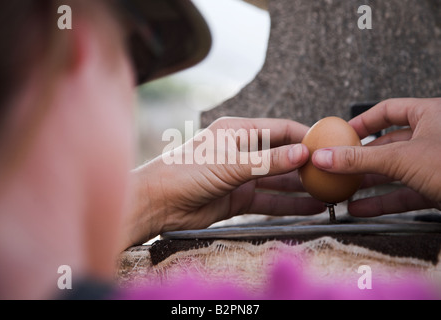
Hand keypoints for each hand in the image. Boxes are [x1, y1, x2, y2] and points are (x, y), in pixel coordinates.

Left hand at [121, 118, 325, 247]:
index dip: (305, 136)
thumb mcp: (231, 164)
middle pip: (282, 156)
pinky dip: (288, 205)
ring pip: (278, 181)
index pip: (281, 129)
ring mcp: (242, 176)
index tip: (329, 144)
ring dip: (301, 188)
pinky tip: (309, 208)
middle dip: (306, 165)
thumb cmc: (186, 172)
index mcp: (239, 131)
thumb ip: (268, 161)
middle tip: (333, 173)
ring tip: (328, 193)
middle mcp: (243, 151)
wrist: (158, 201)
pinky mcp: (238, 198)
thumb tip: (303, 154)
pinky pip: (269, 201)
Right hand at [312, 98, 440, 216]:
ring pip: (396, 171)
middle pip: (388, 144)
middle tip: (339, 166)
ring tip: (345, 191)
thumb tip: (324, 157)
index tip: (342, 133)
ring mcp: (437, 165)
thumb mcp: (401, 158)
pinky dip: (383, 201)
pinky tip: (363, 209)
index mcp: (431, 115)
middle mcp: (434, 137)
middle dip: (362, 159)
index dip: (363, 120)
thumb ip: (359, 159)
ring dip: (369, 184)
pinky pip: (405, 192)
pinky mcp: (439, 188)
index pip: (389, 110)